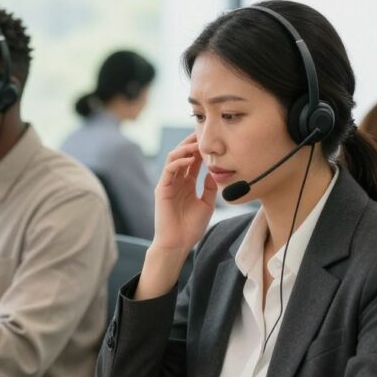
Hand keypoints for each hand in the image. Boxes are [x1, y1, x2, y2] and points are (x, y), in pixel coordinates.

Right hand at [153, 133, 216, 251]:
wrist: (178, 243)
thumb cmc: (191, 228)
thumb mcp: (207, 205)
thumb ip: (210, 188)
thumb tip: (214, 172)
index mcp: (187, 184)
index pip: (193, 161)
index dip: (201, 149)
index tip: (212, 140)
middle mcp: (176, 181)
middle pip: (182, 155)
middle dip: (192, 143)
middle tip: (203, 133)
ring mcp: (168, 184)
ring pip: (174, 158)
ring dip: (185, 149)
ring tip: (197, 144)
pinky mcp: (161, 189)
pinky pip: (169, 170)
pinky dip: (179, 162)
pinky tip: (190, 160)